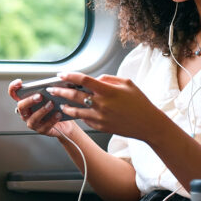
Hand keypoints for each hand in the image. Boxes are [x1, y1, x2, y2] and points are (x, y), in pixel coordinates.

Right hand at [7, 79, 77, 136]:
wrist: (65, 122)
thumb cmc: (55, 107)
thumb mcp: (50, 97)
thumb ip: (47, 91)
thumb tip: (50, 85)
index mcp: (25, 102)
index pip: (14, 94)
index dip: (13, 88)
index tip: (19, 82)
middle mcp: (26, 113)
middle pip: (21, 106)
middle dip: (29, 100)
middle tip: (39, 96)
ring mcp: (32, 122)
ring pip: (33, 118)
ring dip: (42, 111)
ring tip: (51, 104)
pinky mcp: (42, 130)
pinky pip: (45, 126)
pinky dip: (52, 120)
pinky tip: (58, 114)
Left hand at [49, 72, 163, 141]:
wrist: (148, 125)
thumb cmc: (140, 102)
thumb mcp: (127, 83)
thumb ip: (109, 79)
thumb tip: (95, 79)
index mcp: (108, 91)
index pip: (84, 80)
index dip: (70, 76)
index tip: (61, 74)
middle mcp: (102, 104)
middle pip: (75, 95)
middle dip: (60, 91)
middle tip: (52, 89)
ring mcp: (100, 117)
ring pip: (76, 111)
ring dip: (66, 106)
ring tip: (60, 103)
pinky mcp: (101, 127)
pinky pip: (85, 120)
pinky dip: (79, 115)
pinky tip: (75, 112)